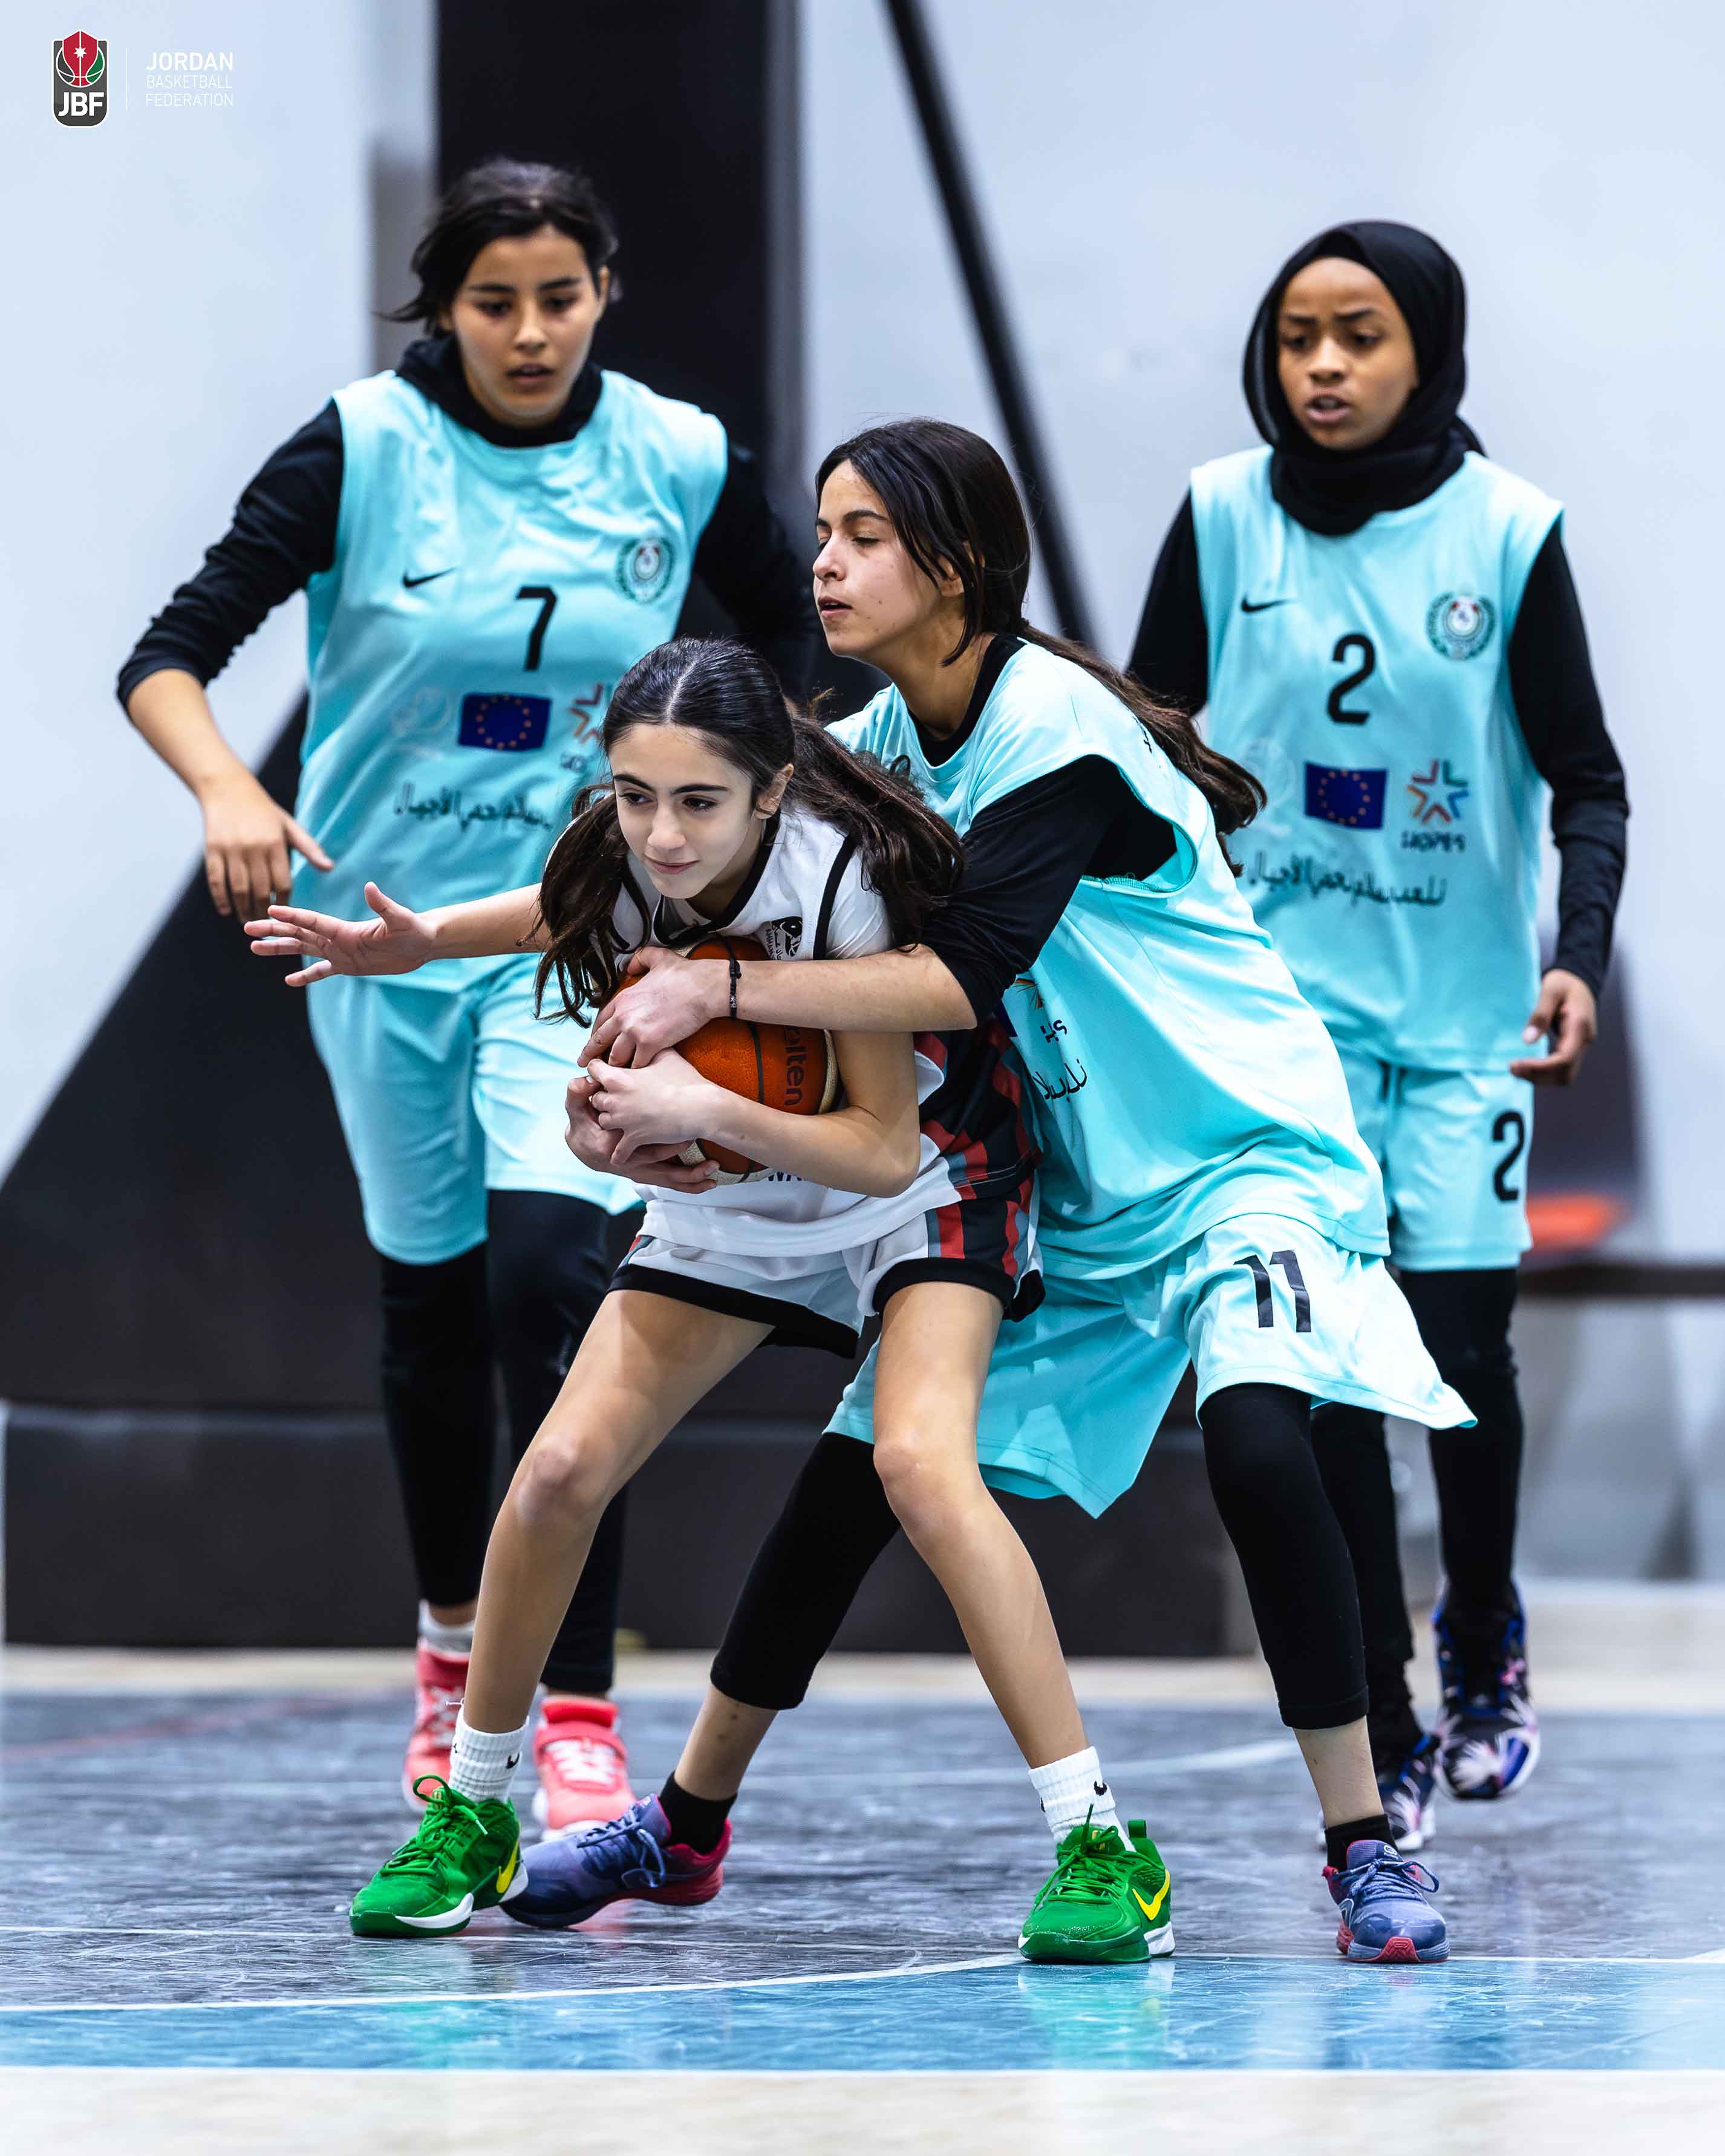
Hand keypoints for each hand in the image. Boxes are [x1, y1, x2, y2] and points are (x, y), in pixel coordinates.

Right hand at [199, 770, 331, 919]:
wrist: (228, 790)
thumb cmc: (265, 812)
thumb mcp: (290, 826)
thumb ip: (309, 848)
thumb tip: (330, 868)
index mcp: (275, 844)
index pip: (282, 882)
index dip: (284, 901)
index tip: (285, 912)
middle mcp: (253, 848)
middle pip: (259, 890)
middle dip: (263, 911)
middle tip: (264, 923)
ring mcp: (231, 850)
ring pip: (238, 889)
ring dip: (242, 909)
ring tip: (247, 920)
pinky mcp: (212, 850)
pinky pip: (216, 881)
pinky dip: (220, 899)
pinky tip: (226, 911)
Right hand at [244, 883, 434, 986]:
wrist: (424, 944)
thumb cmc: (414, 929)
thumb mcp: (400, 919)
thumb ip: (383, 905)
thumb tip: (371, 887)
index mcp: (344, 928)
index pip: (311, 920)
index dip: (291, 915)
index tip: (269, 908)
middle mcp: (337, 938)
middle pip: (298, 932)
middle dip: (273, 930)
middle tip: (247, 927)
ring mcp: (340, 952)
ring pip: (302, 950)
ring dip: (279, 949)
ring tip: (254, 948)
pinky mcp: (348, 966)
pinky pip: (321, 972)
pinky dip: (306, 976)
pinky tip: (289, 981)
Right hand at [564, 1074, 715, 1190]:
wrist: (584, 1149)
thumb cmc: (584, 1124)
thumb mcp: (577, 1108)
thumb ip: (577, 1094)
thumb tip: (580, 1081)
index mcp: (611, 1143)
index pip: (634, 1133)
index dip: (656, 1124)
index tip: (677, 1114)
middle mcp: (627, 1162)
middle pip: (657, 1157)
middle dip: (678, 1146)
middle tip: (699, 1134)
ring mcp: (639, 1171)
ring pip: (667, 1177)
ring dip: (691, 1174)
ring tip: (714, 1166)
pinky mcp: (647, 1175)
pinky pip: (670, 1183)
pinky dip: (690, 1184)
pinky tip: (710, 1182)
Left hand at [580, 947, 725, 1067]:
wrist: (702, 988)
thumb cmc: (684, 975)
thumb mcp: (657, 958)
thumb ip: (640, 960)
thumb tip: (630, 965)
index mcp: (623, 998)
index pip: (601, 1020)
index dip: (597, 1033)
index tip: (595, 1042)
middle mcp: (623, 1016)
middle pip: (600, 1040)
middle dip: (591, 1055)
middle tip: (585, 1065)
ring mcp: (635, 1031)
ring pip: (616, 1056)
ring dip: (615, 1067)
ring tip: (614, 1076)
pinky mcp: (650, 1044)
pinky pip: (638, 1064)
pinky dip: (637, 1071)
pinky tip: (637, 1077)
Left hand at [588, 1051, 725, 1164]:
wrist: (698, 1107)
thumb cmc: (684, 1079)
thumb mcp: (666, 1056)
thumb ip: (650, 1050)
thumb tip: (650, 1044)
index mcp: (618, 1077)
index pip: (592, 1069)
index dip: (600, 1070)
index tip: (609, 1073)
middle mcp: (614, 1099)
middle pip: (595, 1098)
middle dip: (606, 1098)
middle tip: (620, 1098)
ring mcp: (623, 1121)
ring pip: (604, 1122)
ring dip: (612, 1121)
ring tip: (625, 1120)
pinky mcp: (633, 1139)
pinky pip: (618, 1151)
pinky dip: (618, 1154)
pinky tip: (618, 1156)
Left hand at [1510, 968, 1597, 1086]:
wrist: (1579, 980)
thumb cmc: (1564, 983)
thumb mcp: (1550, 991)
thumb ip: (1540, 1014)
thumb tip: (1528, 1040)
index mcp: (1580, 1027)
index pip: (1564, 1059)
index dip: (1540, 1067)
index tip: (1516, 1065)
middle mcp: (1584, 1041)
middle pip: (1565, 1073)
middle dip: (1538, 1076)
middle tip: (1513, 1068)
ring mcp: (1581, 1046)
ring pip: (1565, 1075)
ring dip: (1541, 1077)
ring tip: (1517, 1069)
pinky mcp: (1573, 1048)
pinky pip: (1561, 1068)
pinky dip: (1544, 1072)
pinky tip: (1527, 1066)